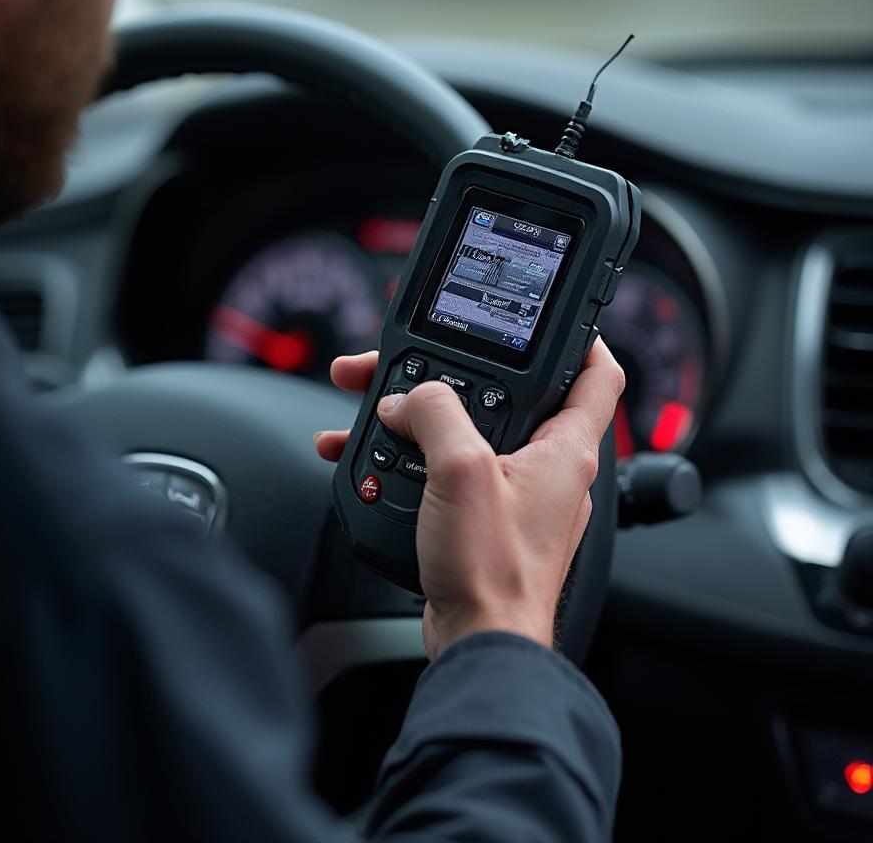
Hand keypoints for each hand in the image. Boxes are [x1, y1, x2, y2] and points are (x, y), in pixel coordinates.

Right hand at [315, 341, 624, 658]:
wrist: (479, 641)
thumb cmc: (492, 570)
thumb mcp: (461, 471)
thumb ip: (436, 413)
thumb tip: (409, 396)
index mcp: (564, 448)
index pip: (595, 372)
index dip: (579, 335)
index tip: (546, 316)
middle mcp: (545, 466)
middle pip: (503, 393)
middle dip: (446, 373)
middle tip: (400, 360)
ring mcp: (513, 492)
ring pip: (464, 429)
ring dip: (413, 415)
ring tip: (364, 404)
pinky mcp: (483, 516)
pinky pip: (445, 468)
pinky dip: (409, 456)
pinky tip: (362, 455)